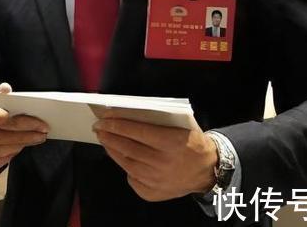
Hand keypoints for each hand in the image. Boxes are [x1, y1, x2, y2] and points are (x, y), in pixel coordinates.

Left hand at [92, 115, 217, 200]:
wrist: (207, 171)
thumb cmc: (192, 144)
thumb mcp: (180, 126)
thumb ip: (158, 122)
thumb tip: (128, 114)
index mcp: (171, 142)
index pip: (137, 131)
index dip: (118, 124)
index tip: (104, 118)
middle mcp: (163, 162)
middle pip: (128, 147)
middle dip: (109, 135)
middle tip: (98, 127)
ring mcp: (157, 180)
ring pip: (126, 163)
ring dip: (112, 150)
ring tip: (104, 140)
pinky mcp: (154, 192)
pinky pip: (132, 179)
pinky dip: (124, 166)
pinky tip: (118, 156)